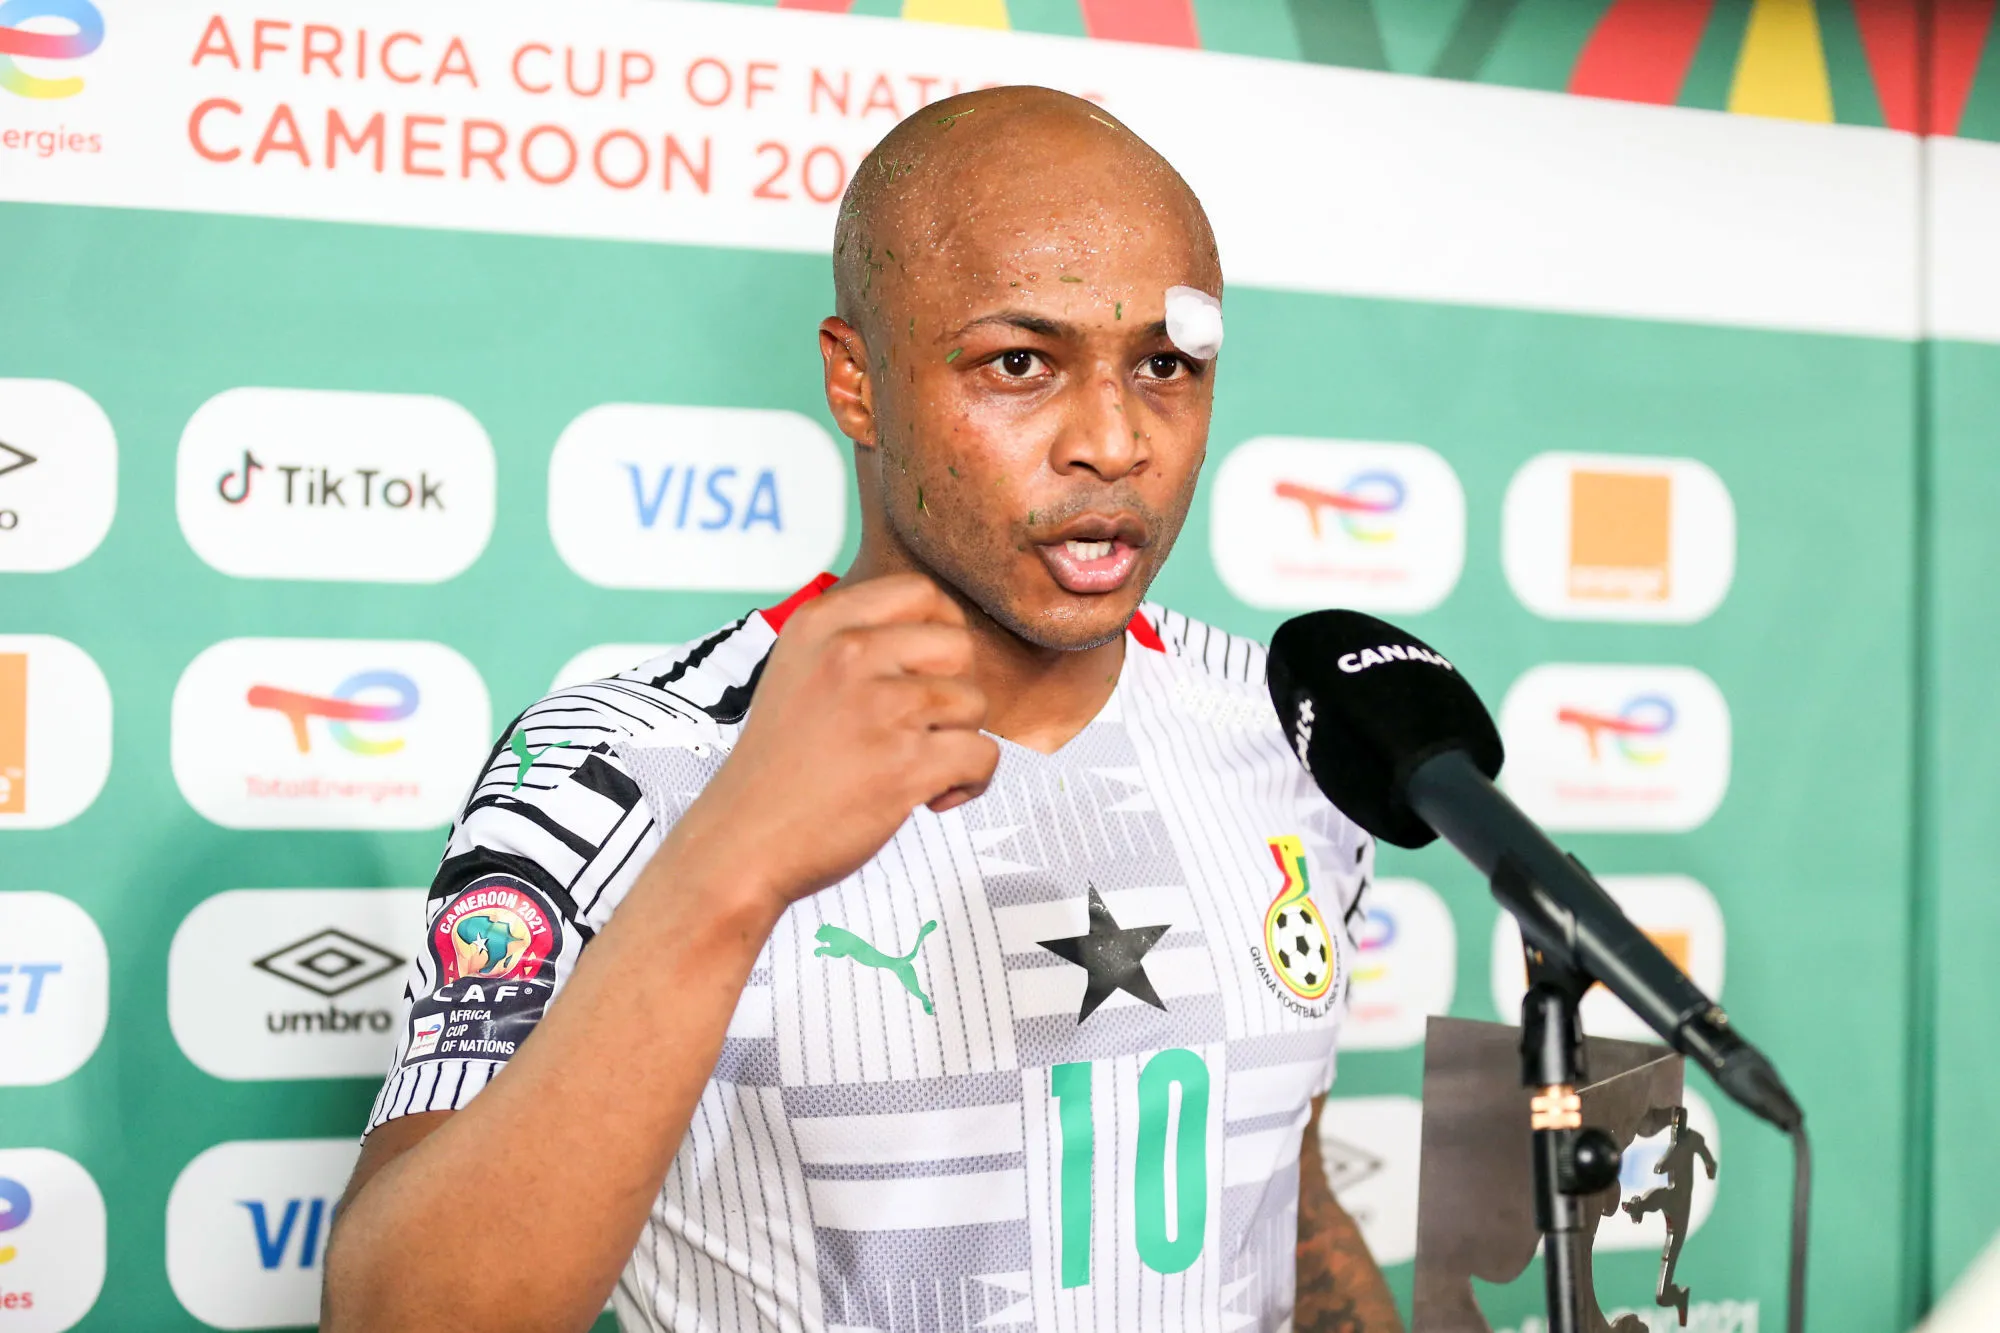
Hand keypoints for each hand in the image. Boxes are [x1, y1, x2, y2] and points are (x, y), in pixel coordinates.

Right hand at [670, 573, 998, 910]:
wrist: (742, 841)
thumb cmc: (779, 765)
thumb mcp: (797, 671)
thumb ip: (855, 641)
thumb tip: (936, 628)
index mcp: (821, 623)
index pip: (920, 592)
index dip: (941, 630)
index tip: (929, 671)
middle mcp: (849, 654)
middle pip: (958, 644)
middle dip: (953, 690)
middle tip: (920, 729)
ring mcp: (880, 707)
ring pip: (975, 702)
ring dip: (958, 740)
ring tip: (917, 767)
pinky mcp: (906, 763)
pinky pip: (983, 755)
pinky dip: (970, 782)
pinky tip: (932, 798)